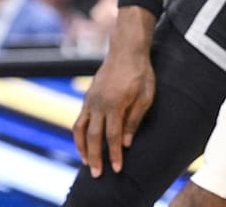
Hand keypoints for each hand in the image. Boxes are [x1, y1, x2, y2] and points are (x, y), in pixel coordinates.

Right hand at [72, 15, 155, 177]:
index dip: (114, 154)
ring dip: (82, 148)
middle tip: (97, 174)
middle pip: (94, 137)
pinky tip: (84, 142)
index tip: (117, 169)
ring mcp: (90, 100)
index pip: (113, 136)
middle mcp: (99, 104)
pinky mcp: (88, 97)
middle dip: (95, 157)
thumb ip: (134, 120)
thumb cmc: (140, 73)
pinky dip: (80, 134)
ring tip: (86, 162)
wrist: (126, 50)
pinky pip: (80, 119)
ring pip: (81, 130)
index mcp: (115, 104)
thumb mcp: (146, 96)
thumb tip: (126, 143)